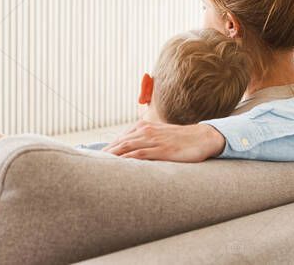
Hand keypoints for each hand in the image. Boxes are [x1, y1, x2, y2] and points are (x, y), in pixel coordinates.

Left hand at [103, 120, 225, 161]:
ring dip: (112, 157)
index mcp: (144, 126)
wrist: (202, 137)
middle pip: (119, 142)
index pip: (120, 138)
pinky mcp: (161, 150)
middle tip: (91, 165)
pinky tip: (119, 167)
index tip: (96, 158)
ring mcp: (153, 139)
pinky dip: (127, 160)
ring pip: (126, 147)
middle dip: (105, 153)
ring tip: (99, 167)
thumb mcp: (160, 136)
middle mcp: (146, 130)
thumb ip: (146, 141)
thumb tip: (133, 152)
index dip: (108, 148)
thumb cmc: (181, 139)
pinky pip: (140, 154)